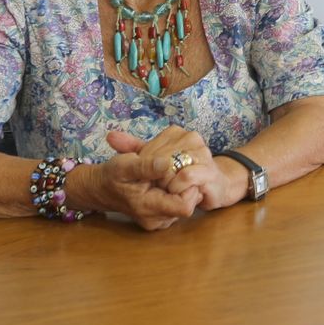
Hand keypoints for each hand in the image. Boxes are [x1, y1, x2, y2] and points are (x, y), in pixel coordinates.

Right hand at [81, 129, 203, 231]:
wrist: (100, 188)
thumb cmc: (111, 176)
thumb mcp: (125, 165)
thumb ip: (146, 166)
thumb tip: (168, 163)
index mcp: (148, 208)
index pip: (185, 206)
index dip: (189, 187)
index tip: (182, 169)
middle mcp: (157, 220)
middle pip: (189, 204)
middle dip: (188, 184)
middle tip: (179, 167)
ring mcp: (160, 220)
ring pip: (187, 203)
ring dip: (184, 187)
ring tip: (173, 172)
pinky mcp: (162, 215)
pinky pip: (181, 204)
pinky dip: (179, 190)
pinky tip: (170, 178)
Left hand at [108, 126, 245, 212]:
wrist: (213, 185)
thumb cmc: (181, 174)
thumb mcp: (152, 160)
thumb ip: (132, 148)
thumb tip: (110, 136)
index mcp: (176, 133)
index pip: (150, 148)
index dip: (145, 167)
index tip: (150, 178)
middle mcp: (192, 138)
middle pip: (160, 158)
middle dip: (155, 176)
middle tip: (158, 186)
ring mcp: (203, 153)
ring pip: (171, 168)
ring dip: (165, 183)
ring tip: (168, 188)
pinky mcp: (210, 170)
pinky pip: (186, 177)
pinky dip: (177, 187)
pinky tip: (178, 191)